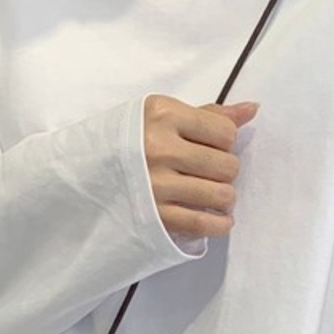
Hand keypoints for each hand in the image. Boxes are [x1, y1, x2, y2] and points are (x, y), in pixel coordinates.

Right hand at [142, 94, 258, 239]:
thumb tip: (252, 109)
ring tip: (211, 194)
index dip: (225, 141)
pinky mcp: (154, 216)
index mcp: (162, 115)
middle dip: (225, 170)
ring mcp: (156, 185)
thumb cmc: (128, 139)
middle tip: (208, 172)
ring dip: (223, 197)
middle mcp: (159, 149)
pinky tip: (219, 219)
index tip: (210, 145)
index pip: (225, 132)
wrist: (82, 172)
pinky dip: (220, 224)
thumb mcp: (161, 115)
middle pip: (227, 165)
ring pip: (221, 195)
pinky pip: (203, 224)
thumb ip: (207, 114)